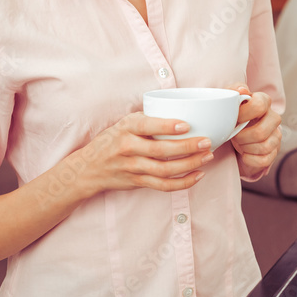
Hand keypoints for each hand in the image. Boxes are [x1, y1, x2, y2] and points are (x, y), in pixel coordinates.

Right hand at [68, 112, 213, 196]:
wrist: (89, 168)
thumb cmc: (114, 139)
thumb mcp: (126, 123)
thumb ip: (149, 119)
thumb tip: (184, 110)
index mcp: (126, 128)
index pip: (147, 126)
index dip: (167, 126)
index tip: (186, 125)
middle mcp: (128, 147)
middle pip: (160, 150)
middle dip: (187, 147)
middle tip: (206, 142)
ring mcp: (132, 167)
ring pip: (164, 170)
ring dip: (189, 164)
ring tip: (207, 156)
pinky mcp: (137, 182)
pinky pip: (163, 185)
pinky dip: (183, 183)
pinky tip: (198, 175)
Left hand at [228, 84, 281, 177]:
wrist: (233, 140)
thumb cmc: (231, 118)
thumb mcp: (228, 103)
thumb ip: (232, 92)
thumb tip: (242, 90)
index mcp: (263, 102)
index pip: (260, 104)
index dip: (245, 113)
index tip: (234, 118)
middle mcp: (273, 118)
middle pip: (261, 131)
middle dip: (242, 137)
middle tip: (234, 136)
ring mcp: (276, 136)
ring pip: (264, 147)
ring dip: (245, 148)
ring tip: (239, 144)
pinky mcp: (274, 152)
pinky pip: (264, 159)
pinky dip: (250, 159)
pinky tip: (244, 154)